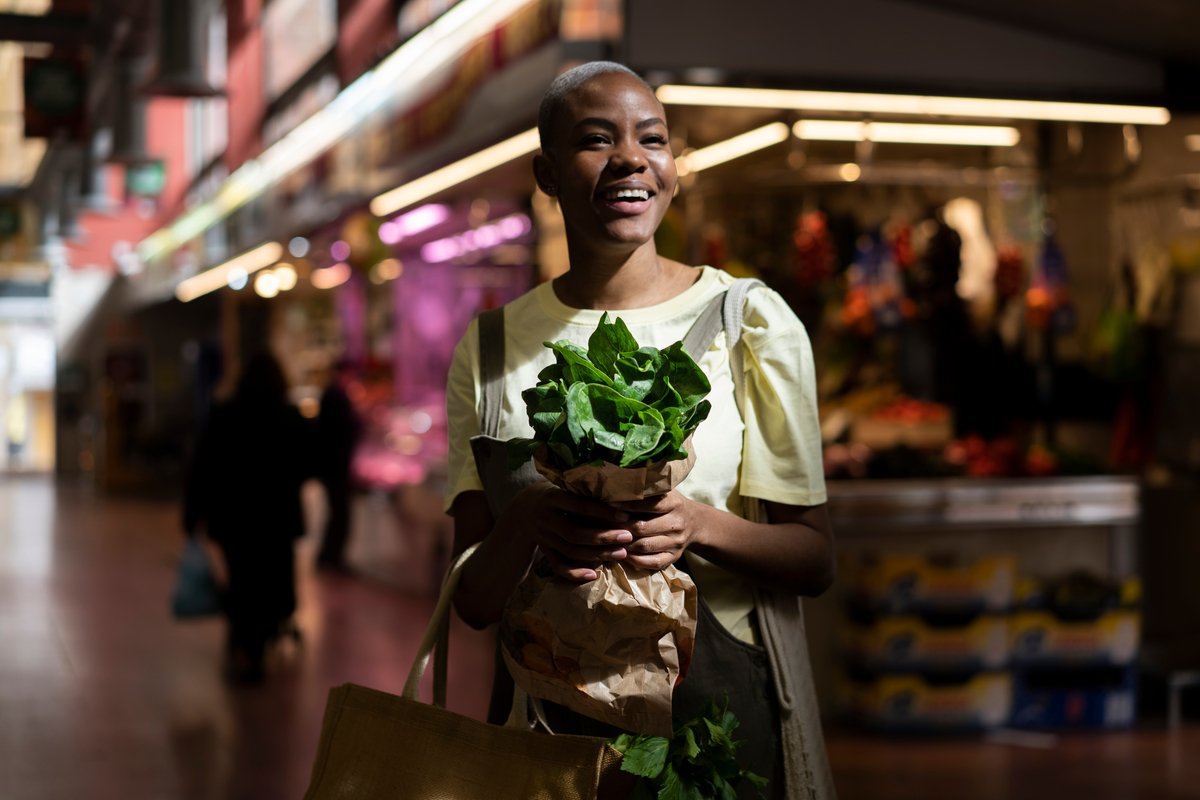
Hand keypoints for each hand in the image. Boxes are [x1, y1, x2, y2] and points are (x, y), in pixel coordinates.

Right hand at [503, 481, 633, 582]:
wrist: (522, 508)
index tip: (624, 516)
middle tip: (627, 537)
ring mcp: (544, 537)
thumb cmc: (553, 493)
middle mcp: (546, 519)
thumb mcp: (562, 485)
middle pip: (575, 533)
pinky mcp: (545, 550)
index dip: (602, 512)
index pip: (579, 506)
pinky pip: (558, 566)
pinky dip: (574, 573)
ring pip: (571, 551)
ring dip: (597, 554)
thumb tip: (618, 493)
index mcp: (553, 498)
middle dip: (603, 537)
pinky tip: (594, 575)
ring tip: (621, 553)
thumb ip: (583, 491)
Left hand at [609, 490, 703, 570]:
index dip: (627, 505)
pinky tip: (621, 553)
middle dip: (620, 526)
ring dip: (623, 543)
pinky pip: (652, 562)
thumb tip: (616, 484)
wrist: (695, 523)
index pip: (649, 504)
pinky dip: (634, 559)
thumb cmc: (670, 504)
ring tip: (607, 539)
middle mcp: (677, 523)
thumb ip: (646, 490)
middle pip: (643, 527)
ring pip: (644, 546)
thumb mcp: (664, 492)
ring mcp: (676, 543)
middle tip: (601, 524)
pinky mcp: (674, 557)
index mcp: (674, 503)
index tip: (609, 503)